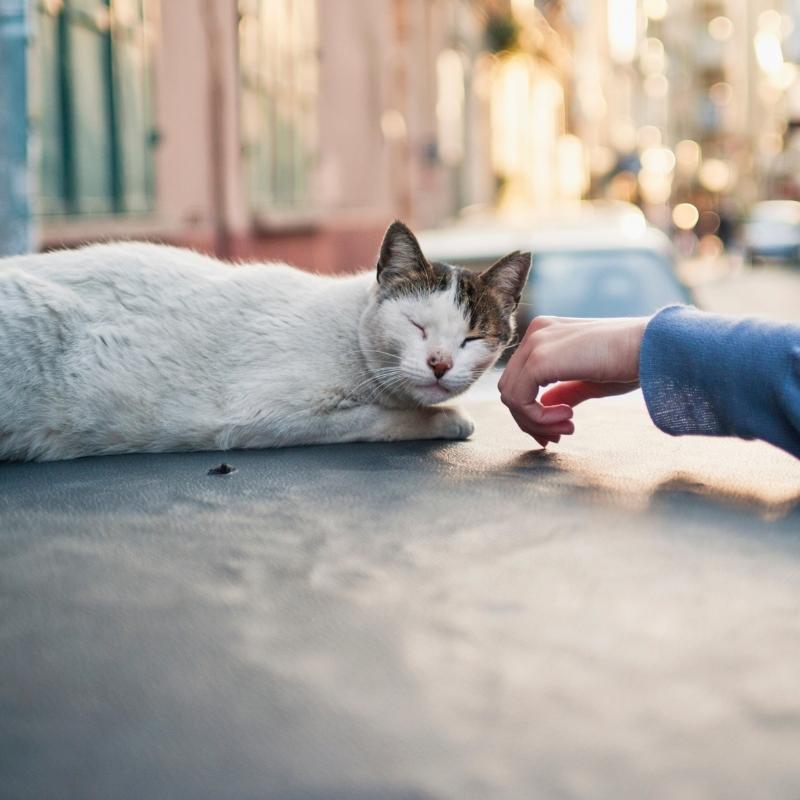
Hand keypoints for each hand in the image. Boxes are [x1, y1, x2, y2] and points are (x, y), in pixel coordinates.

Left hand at [498, 316, 648, 446]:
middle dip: (531, 421)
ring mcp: (535, 343)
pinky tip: (568, 419)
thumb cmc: (631, 362)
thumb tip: (545, 405)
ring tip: (569, 427)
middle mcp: (536, 332)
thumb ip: (563, 390)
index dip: (532, 412)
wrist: (654, 348)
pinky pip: (519, 400)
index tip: (557, 432)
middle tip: (559, 437)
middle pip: (510, 389)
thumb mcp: (589, 379)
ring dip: (537, 422)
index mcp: (546, 332)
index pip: (520, 378)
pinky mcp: (539, 359)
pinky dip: (538, 419)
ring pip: (511, 397)